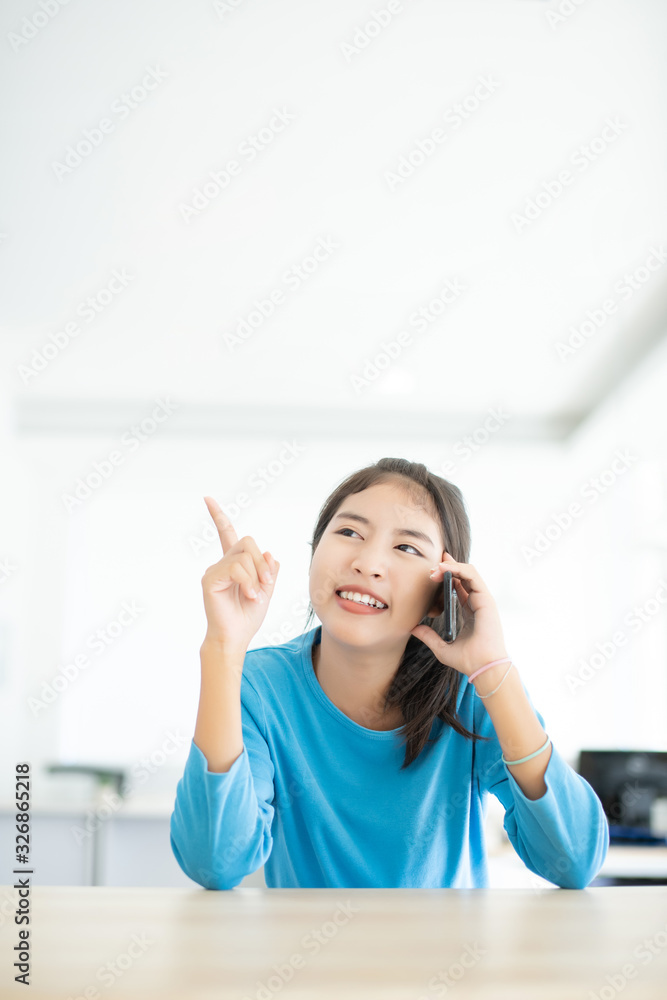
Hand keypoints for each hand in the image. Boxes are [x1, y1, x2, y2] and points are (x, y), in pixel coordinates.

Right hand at [200, 496, 279, 651]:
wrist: (236, 637)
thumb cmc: (248, 615)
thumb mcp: (267, 589)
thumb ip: (269, 569)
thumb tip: (270, 553)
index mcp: (234, 563)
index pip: (226, 534)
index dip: (218, 516)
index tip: (207, 498)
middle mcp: (222, 563)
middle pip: (247, 542)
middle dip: (262, 561)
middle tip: (266, 583)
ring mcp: (214, 570)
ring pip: (245, 556)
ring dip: (257, 576)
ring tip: (254, 595)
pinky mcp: (210, 579)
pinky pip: (237, 568)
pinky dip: (248, 582)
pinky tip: (249, 596)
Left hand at [410, 553, 507, 677]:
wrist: (482, 667)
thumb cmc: (467, 661)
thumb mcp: (441, 647)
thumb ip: (428, 636)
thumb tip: (413, 628)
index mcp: (470, 613)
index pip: (460, 587)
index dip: (448, 576)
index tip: (433, 572)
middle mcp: (478, 603)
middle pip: (464, 576)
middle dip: (448, 567)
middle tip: (431, 566)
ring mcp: (483, 600)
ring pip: (468, 572)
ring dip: (450, 566)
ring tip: (435, 568)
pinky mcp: (486, 598)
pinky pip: (472, 575)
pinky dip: (458, 568)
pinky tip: (445, 569)